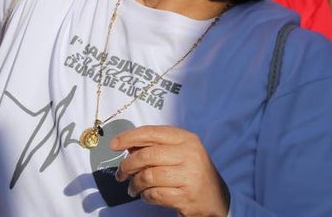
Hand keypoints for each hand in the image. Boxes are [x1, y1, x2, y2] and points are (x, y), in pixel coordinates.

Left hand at [112, 125, 229, 216]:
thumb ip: (156, 146)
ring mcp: (189, 176)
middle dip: (127, 165)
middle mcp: (190, 154)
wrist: (217, 199)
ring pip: (148, 176)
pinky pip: (155, 194)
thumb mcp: (179, 153)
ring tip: (133, 188)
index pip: (151, 132)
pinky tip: (146, 195)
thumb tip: (126, 145)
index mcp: (186, 139)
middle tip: (120, 173)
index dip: (129, 137)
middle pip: (147, 155)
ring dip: (135, 184)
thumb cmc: (192, 173)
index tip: (114, 144)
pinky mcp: (186, 197)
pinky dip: (145, 196)